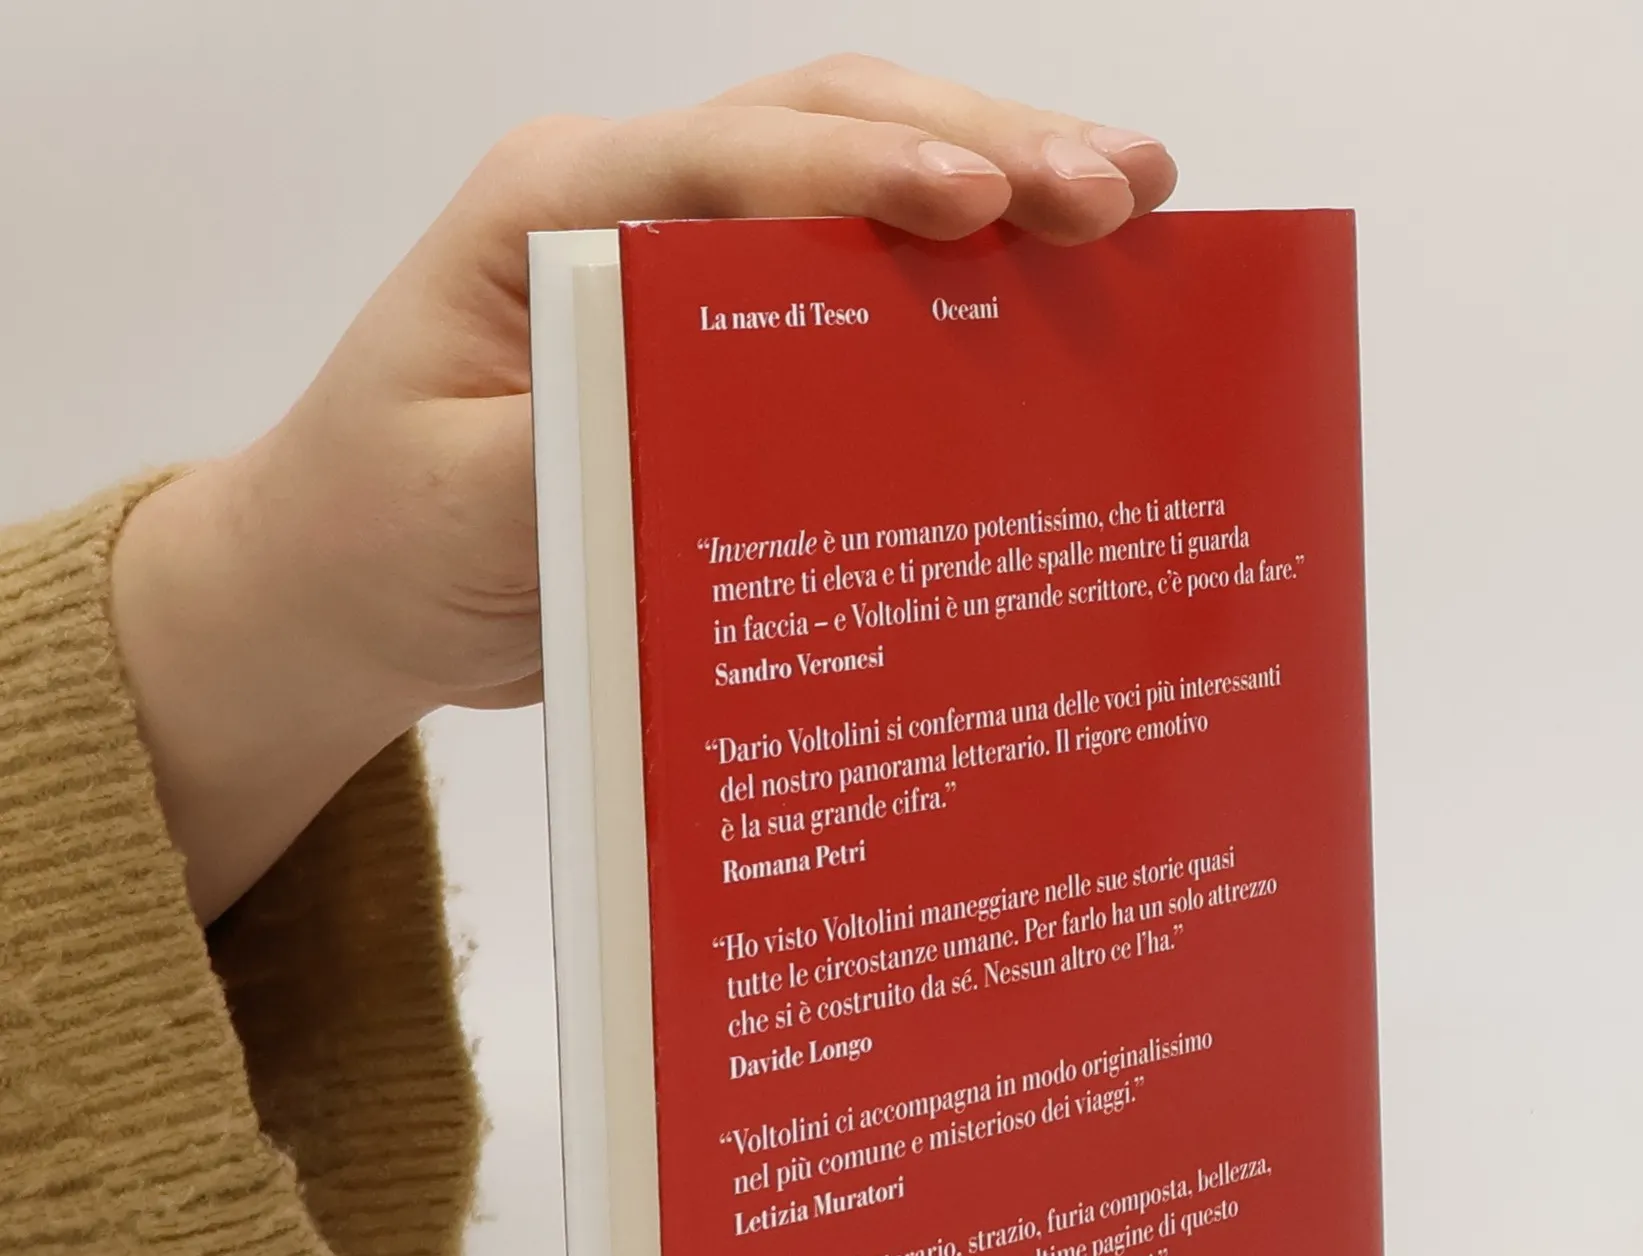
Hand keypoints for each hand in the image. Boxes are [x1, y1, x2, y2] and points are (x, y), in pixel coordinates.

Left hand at [109, 56, 1177, 919]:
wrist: (356, 588)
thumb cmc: (385, 534)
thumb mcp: (470, 504)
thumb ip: (593, 441)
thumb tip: (748, 412)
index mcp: (555, 213)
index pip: (734, 157)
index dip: (872, 173)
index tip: (992, 204)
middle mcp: (633, 209)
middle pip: (829, 130)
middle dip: (984, 144)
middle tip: (1119, 190)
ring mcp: (689, 264)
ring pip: (862, 182)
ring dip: (1002, 180)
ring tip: (1136, 205)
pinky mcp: (734, 340)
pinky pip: (863, 286)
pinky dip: (965, 282)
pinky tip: (1058, 294)